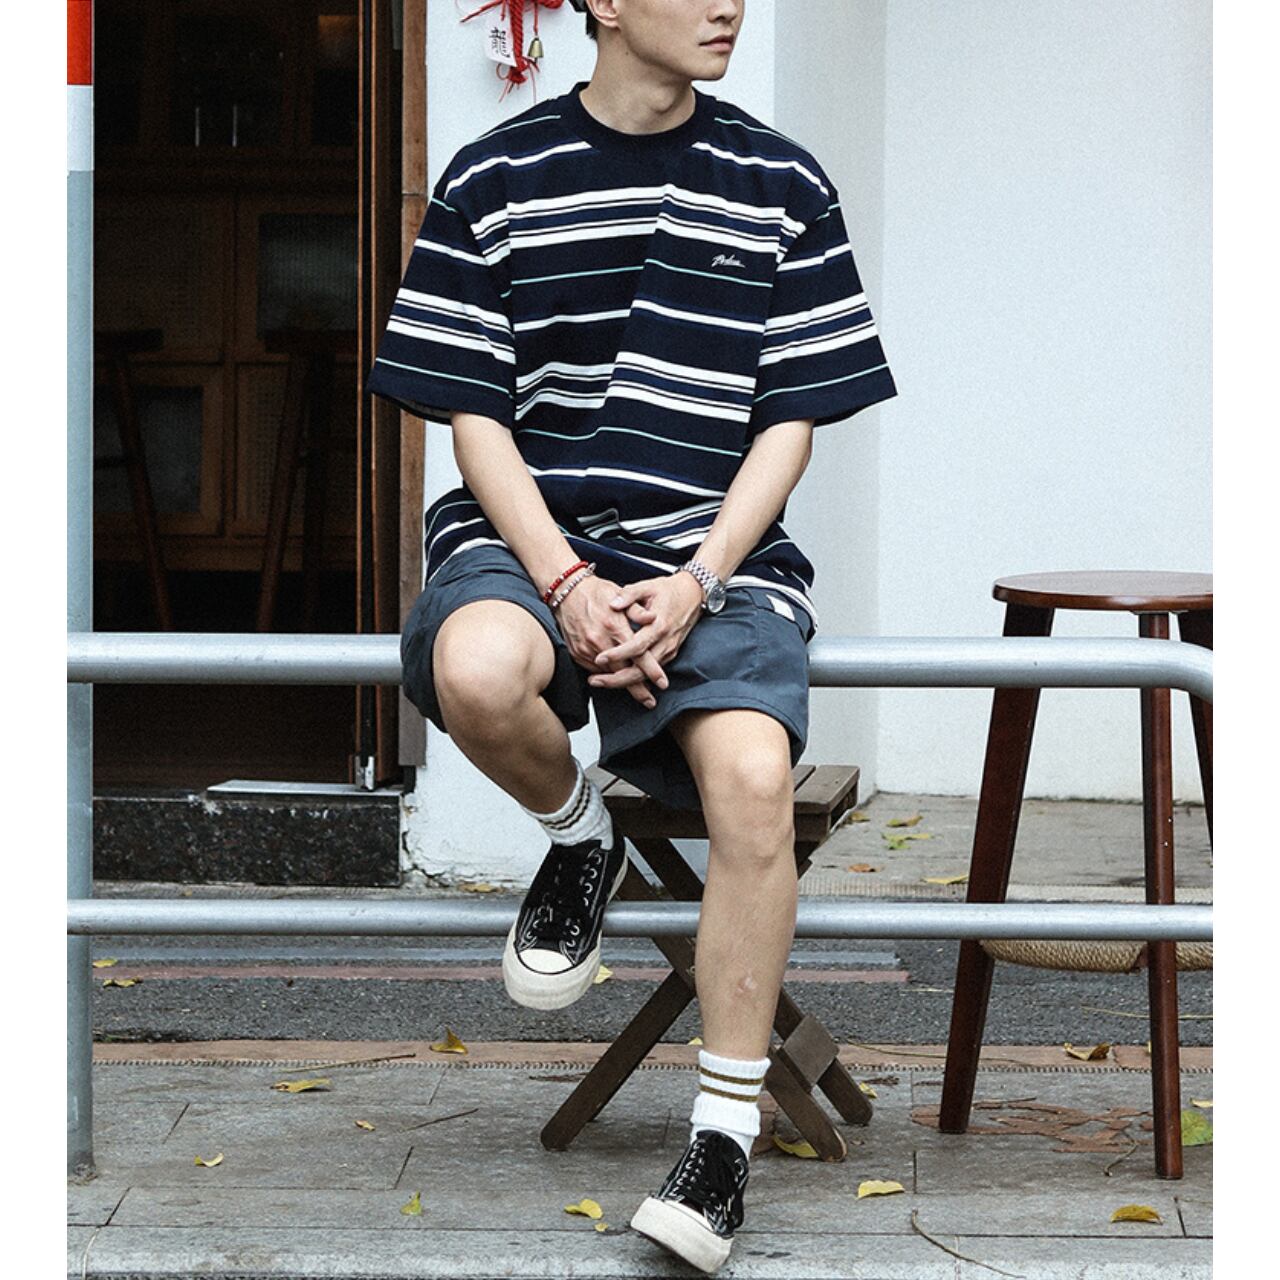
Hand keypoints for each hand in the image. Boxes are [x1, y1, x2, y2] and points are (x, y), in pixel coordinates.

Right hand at [553, 572, 668, 708]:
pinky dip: (605, 674)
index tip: (662, 683)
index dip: (652, 671)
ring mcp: (587, 649)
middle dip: (638, 689)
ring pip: (608, 674)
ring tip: (636, 692)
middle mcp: (600, 641)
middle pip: (623, 672)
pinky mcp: (577, 652)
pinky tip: (614, 677)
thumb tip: (652, 619)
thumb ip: (637, 610)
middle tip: (649, 701)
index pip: (638, 654)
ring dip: (621, 683)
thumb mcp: (621, 594)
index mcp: (615, 626)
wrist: (566, 591)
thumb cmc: (595, 592)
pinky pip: (593, 670)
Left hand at [587, 571, 704, 695]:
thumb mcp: (647, 586)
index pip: (637, 646)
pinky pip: (651, 671)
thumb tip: (613, 604)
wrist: (693, 594)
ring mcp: (669, 650)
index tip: (600, 658)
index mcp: (659, 625)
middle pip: (642, 670)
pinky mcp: (670, 653)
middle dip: (617, 679)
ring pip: (646, 675)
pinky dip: (634, 678)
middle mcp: (665, 642)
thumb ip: (629, 594)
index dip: (618, 654)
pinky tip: (617, 678)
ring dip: (624, 682)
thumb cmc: (669, 590)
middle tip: (595, 680)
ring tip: (601, 681)